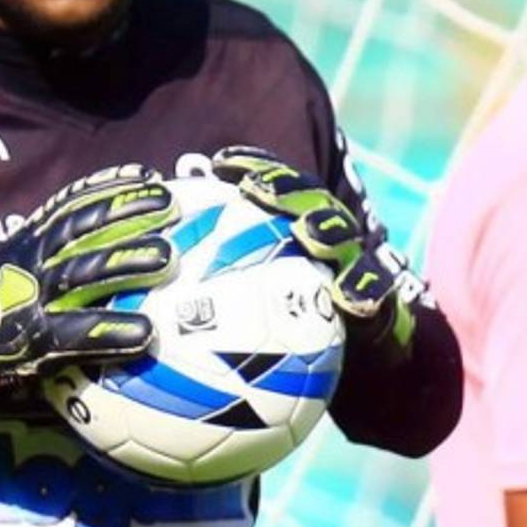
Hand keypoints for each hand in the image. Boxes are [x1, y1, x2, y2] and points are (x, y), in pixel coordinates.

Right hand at [0, 165, 178, 440]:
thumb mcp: (13, 266)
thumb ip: (50, 254)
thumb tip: (104, 243)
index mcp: (27, 242)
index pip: (70, 204)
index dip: (107, 186)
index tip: (145, 174)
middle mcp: (29, 261)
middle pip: (82, 229)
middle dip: (125, 213)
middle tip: (169, 205)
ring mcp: (30, 297)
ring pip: (83, 272)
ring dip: (125, 261)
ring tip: (167, 258)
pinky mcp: (31, 338)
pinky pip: (77, 332)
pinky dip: (112, 330)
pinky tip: (144, 334)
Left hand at [212, 146, 414, 356]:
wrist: (357, 361)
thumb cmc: (284, 335)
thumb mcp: (243, 312)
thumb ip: (209, 282)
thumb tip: (145, 281)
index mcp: (291, 229)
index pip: (269, 187)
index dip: (249, 167)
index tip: (221, 164)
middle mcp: (324, 237)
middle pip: (305, 199)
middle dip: (285, 186)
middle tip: (258, 190)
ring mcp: (353, 263)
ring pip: (342, 234)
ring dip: (328, 227)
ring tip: (309, 232)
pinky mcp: (382, 298)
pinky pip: (376, 291)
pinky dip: (365, 290)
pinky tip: (351, 298)